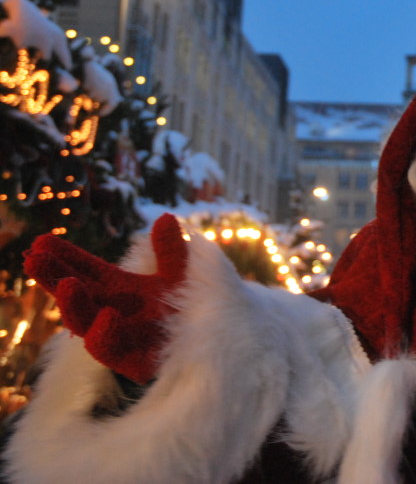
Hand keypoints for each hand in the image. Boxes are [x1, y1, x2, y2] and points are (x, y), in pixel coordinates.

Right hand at [24, 214, 189, 382]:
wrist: (216, 341)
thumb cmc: (195, 307)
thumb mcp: (182, 275)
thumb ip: (172, 250)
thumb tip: (166, 217)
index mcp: (122, 291)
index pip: (87, 271)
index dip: (66, 257)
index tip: (42, 242)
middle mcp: (114, 313)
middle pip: (77, 295)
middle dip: (54, 277)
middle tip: (34, 258)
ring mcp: (121, 339)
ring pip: (86, 324)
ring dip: (74, 305)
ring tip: (68, 284)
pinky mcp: (134, 363)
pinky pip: (112, 351)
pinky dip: (106, 333)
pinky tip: (107, 315)